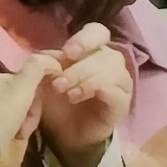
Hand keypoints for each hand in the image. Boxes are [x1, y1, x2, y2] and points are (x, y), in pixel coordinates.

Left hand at [31, 25, 132, 166]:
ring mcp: (120, 82)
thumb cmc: (57, 102)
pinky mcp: (122, 102)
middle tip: (57, 83)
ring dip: (84, 78)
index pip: (98, 33)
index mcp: (92, 52)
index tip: (67, 52)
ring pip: (112, 70)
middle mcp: (110, 63)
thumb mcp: (45, 80)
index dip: (84, 39)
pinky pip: (116, 89)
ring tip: (65, 92)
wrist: (64, 134)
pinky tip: (75, 97)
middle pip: (104, 53)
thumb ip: (46, 64)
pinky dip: (94, 90)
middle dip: (78, 67)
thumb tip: (44, 56)